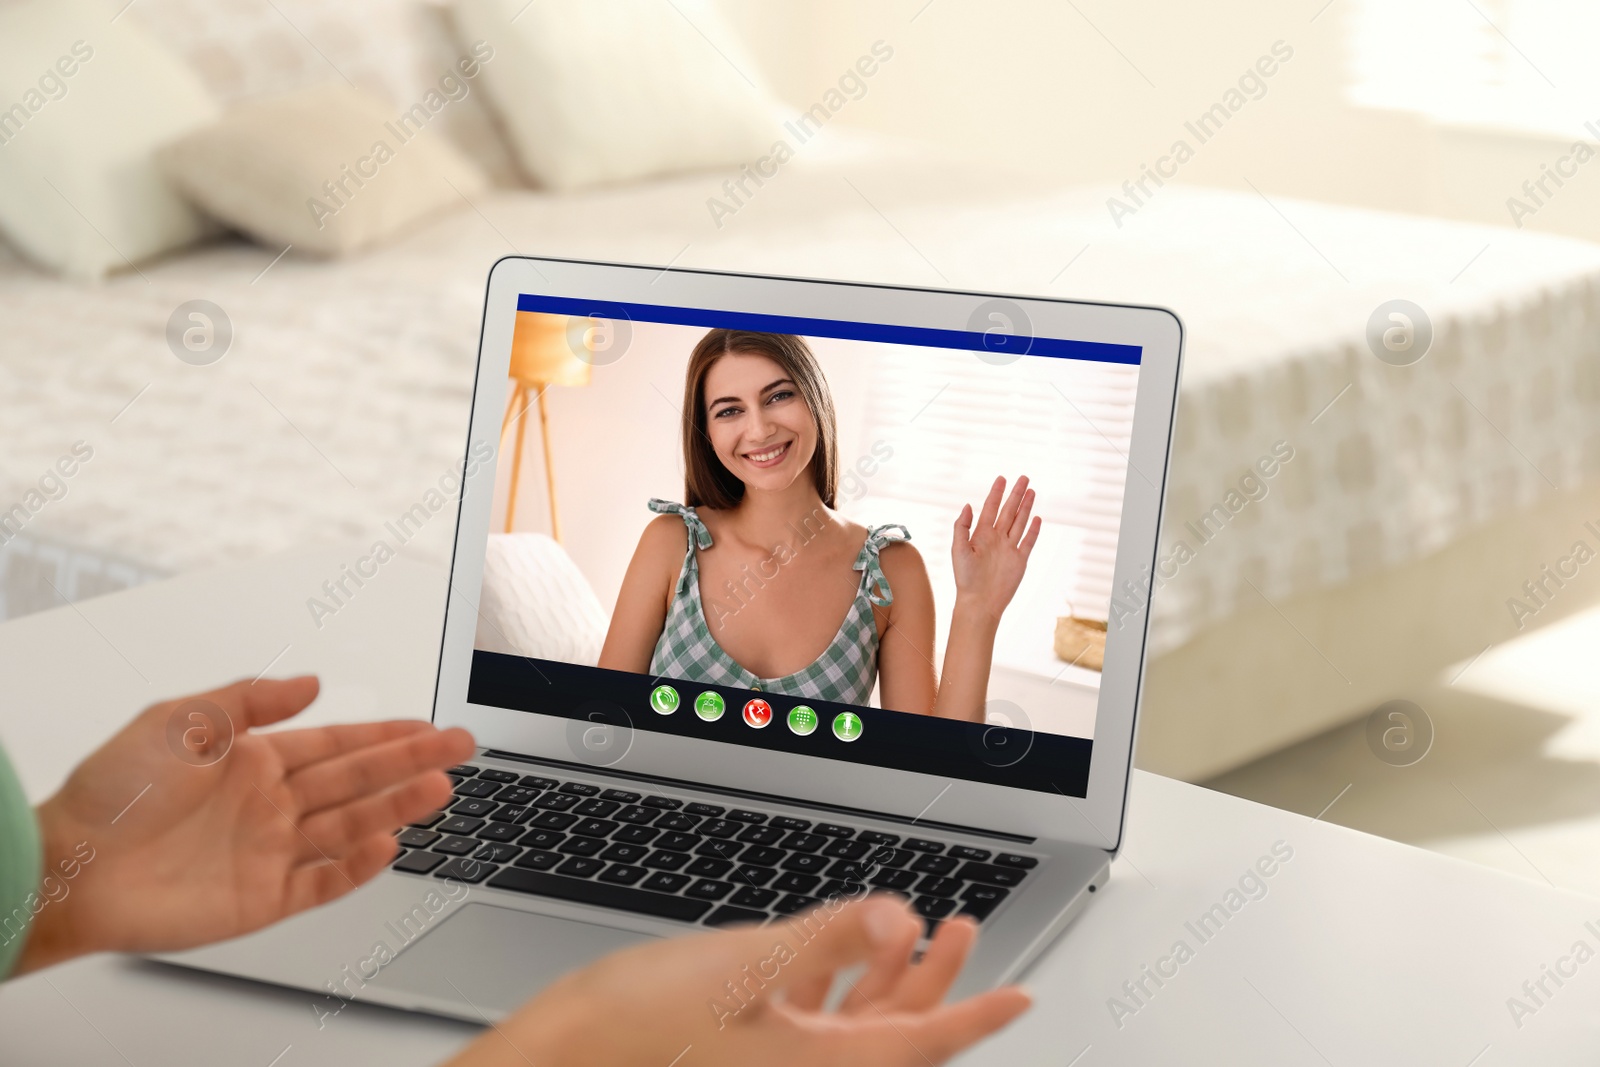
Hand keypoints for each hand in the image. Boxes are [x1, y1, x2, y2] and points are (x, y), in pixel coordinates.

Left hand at [16, 676, 473, 974]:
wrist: (69, 867)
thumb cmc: (112, 794)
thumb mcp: (179, 719)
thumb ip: (249, 699)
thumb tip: (310, 683)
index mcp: (254, 760)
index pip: (338, 743)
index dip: (386, 735)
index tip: (428, 727)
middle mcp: (269, 805)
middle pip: (357, 781)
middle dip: (411, 763)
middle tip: (460, 748)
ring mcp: (269, 852)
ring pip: (350, 826)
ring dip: (396, 808)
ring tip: (440, 789)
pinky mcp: (260, 900)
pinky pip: (321, 883)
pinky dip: (357, 868)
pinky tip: (388, 845)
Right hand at [443, 895, 1029, 1066]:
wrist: (560, 1056)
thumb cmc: (635, 1027)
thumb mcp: (746, 967)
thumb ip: (832, 937)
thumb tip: (904, 917)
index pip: (923, 1045)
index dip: (978, 1013)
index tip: (1022, 994)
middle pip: (897, 1035)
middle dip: (938, 982)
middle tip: (964, 929)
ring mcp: (775, 1065)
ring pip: (859, 1027)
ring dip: (891, 977)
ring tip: (918, 926)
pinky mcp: (744, 1050)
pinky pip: (815, 1023)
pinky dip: (838, 985)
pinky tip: (835, 951)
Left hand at [951, 475, 1040, 623]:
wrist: (979, 602)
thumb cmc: (965, 578)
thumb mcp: (958, 549)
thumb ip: (962, 527)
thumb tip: (968, 504)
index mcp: (980, 535)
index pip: (991, 508)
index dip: (996, 493)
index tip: (1002, 478)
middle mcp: (996, 539)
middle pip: (1008, 511)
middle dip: (1015, 494)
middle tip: (1024, 478)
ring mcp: (1009, 549)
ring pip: (1019, 522)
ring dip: (1026, 507)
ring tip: (1032, 491)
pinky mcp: (1019, 560)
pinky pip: (1028, 541)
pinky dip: (1033, 530)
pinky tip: (1037, 518)